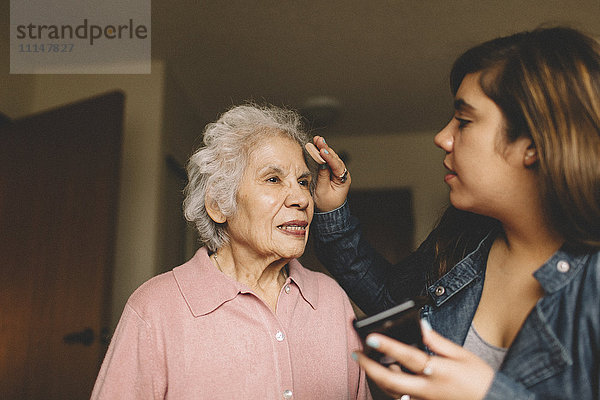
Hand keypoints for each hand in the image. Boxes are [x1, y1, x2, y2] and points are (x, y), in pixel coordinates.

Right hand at [305, 136, 349, 211]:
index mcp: (343, 180)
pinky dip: (322, 152)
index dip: (329, 158)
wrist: (328, 210)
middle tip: (318, 140)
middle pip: (335, 158)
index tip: (322, 150)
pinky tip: (317, 145)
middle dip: (326, 148)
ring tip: (317, 139)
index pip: (337, 166)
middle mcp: (343, 173)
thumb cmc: (326, 203)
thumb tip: (322, 163)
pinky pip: (328, 159)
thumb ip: (323, 176)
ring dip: (324, 148)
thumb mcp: (322, 191)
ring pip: (332, 157)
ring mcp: (338, 171)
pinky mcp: (332, 170)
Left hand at [354, 321, 493, 399]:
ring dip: (376, 377)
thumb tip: (421, 325)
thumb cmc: (480, 379)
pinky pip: (401, 398)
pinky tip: (387, 375)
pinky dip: (391, 387)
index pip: (408, 356)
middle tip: (356, 354)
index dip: (388, 346)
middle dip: (369, 367)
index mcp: (440, 371)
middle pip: (391, 381)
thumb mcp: (462, 355)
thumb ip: (437, 342)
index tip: (370, 336)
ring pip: (392, 392)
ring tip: (368, 362)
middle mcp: (429, 390)